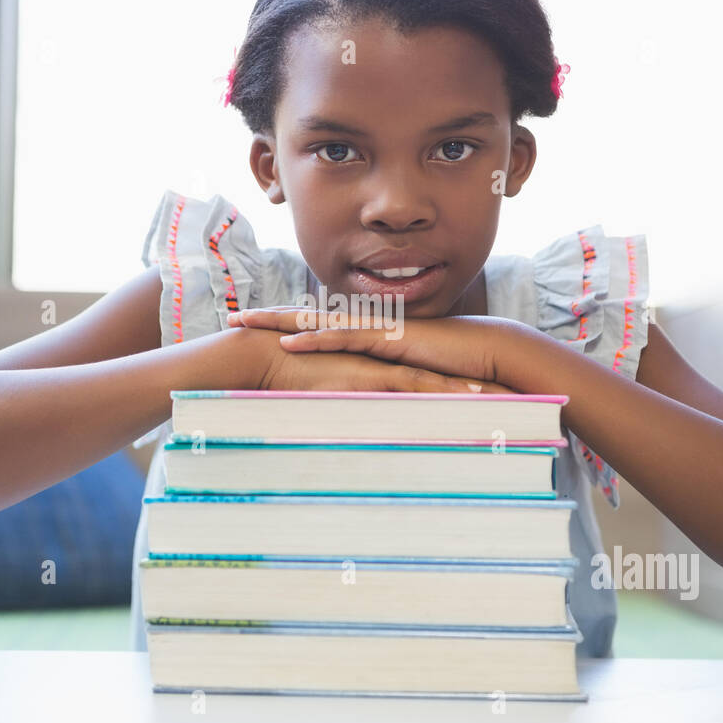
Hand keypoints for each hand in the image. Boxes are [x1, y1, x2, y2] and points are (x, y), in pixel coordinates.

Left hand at [227, 307, 529, 385]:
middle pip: (308, 320)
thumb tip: (369, 404)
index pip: (320, 330)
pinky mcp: (388, 340)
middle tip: (234, 319)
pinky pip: (345, 339)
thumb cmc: (454, 368)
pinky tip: (289, 342)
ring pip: (317, 324)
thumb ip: (388, 387)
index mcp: (369, 337)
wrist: (488, 354)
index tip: (257, 330)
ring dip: (279, 322)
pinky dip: (315, 341)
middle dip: (269, 318)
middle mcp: (367, 328)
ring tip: (246, 322)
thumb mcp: (411, 380)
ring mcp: (376, 331)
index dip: (288, 328)